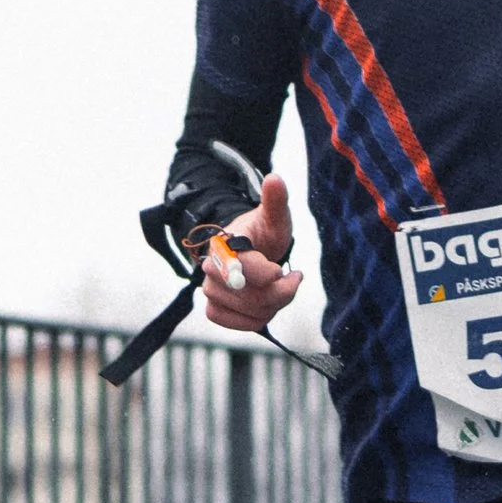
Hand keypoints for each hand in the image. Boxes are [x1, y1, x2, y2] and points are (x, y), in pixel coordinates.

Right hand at [200, 174, 304, 334]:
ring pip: (248, 312)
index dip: (270, 275)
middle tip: (292, 279)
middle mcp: (211, 267)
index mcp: (224, 244)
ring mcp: (209, 289)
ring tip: (277, 290)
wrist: (252, 249)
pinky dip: (253, 320)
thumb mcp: (275, 216)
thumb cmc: (264, 232)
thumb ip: (276, 200)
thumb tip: (275, 178)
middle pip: (252, 296)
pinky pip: (233, 323)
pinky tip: (263, 307)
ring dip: (272, 307)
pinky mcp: (212, 307)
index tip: (282, 268)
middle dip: (281, 292)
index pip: (244, 270)